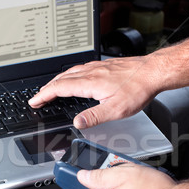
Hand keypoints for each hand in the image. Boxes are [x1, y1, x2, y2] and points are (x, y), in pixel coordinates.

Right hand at [29, 55, 163, 128]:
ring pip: (70, 72)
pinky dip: (70, 74)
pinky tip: (76, 76)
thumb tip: (77, 122)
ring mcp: (98, 67)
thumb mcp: (116, 110)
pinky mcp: (105, 65)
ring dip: (57, 80)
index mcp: (90, 83)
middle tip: (38, 96)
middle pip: (61, 78)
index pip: (59, 88)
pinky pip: (81, 68)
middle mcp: (91, 72)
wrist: (153, 72)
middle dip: (47, 88)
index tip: (34, 101)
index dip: (44, 95)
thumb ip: (94, 117)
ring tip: (51, 87)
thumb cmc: (138, 88)